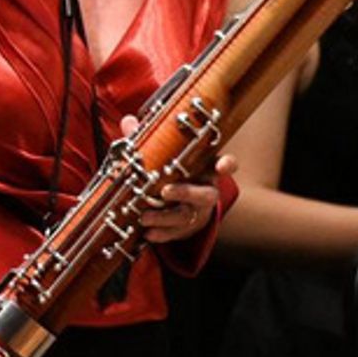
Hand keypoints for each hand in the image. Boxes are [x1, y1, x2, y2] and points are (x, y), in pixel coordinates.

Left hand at [121, 115, 236, 243]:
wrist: (186, 205)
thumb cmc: (176, 174)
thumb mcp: (168, 156)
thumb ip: (150, 141)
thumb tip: (129, 122)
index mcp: (207, 169)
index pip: (227, 164)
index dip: (228, 165)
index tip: (222, 166)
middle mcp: (206, 191)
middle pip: (205, 195)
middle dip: (185, 193)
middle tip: (165, 191)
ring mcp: (198, 212)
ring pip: (187, 216)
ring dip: (165, 218)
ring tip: (144, 217)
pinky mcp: (187, 228)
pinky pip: (177, 233)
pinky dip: (162, 234)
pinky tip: (148, 234)